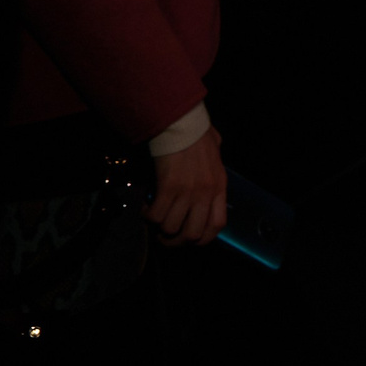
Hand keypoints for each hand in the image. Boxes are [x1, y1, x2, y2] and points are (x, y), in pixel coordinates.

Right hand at [144, 125, 228, 245]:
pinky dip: (147, 215)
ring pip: (171, 228)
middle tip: (164, 235)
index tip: (188, 239)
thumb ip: (214, 164)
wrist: (183, 125)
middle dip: (175, 240)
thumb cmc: (199, 134)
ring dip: (159, 227)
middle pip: (192, 234)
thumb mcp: (216, 152)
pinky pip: (156, 215)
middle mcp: (206, 194)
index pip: (217, 226)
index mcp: (219, 188)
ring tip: (154, 217)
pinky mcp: (169, 188)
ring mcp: (188, 193)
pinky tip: (145, 206)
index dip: (201, 239)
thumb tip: (211, 159)